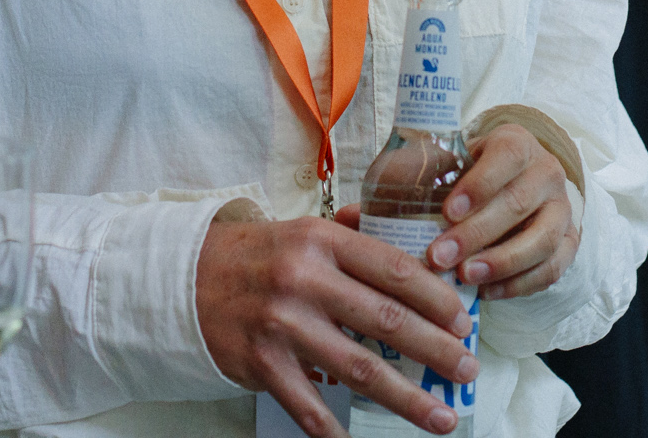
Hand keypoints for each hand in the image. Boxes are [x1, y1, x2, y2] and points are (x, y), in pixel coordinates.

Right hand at [197, 215, 476, 436]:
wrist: (179, 279)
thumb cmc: (252, 255)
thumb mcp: (301, 230)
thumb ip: (353, 236)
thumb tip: (411, 250)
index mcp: (321, 241)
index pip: (394, 270)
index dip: (437, 299)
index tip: (464, 322)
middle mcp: (305, 280)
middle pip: (387, 322)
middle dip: (436, 350)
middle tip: (467, 370)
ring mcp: (282, 325)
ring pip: (359, 369)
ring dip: (407, 397)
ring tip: (441, 416)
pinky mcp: (262, 363)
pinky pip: (309, 405)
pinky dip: (336, 430)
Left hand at [423, 123, 576, 299]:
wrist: (510, 185)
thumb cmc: (468, 174)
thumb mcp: (447, 159)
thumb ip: (424, 170)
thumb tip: (385, 192)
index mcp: (517, 143)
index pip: (507, 157)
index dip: (479, 185)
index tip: (447, 212)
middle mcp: (547, 172)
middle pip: (519, 203)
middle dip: (477, 234)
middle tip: (440, 256)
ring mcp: (562, 209)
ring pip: (543, 240)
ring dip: (502, 263)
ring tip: (465, 277)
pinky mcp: (569, 242)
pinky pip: (551, 269)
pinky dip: (519, 285)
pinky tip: (486, 291)